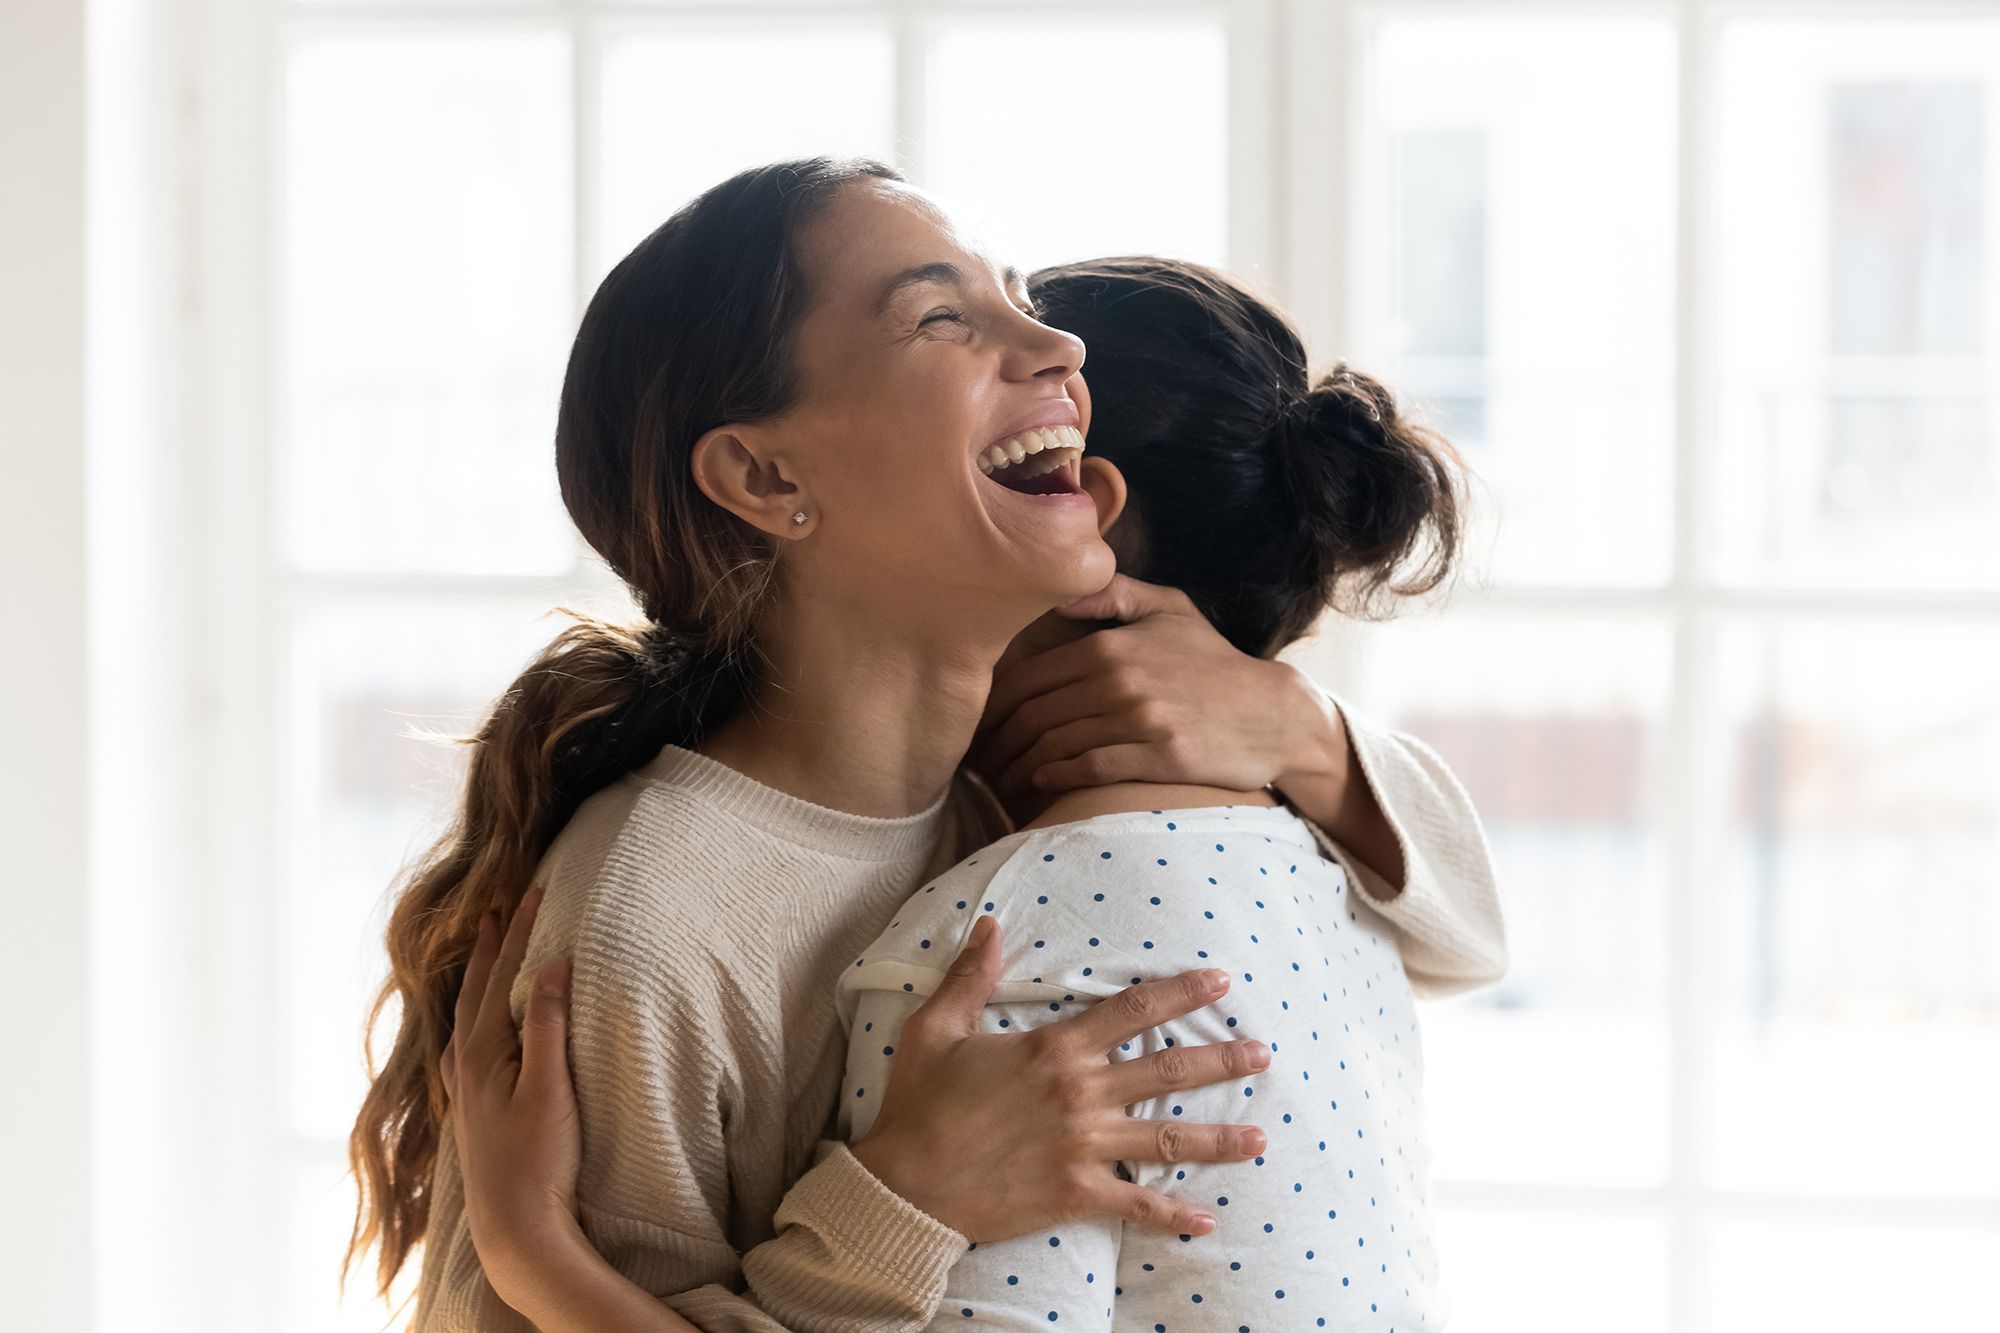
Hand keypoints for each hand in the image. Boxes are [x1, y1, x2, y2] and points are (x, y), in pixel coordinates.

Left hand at [439, 884, 583, 1307]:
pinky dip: (474, 1018)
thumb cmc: (539, 1160)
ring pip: (466, 1016)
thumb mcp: (550, 1088)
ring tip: (486, 953)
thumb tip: (551, 964)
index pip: (502, 975)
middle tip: (501, 906)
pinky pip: (466, 1044)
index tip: (534, 891)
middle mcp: (464, 1064)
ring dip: (479, 979)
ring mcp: (464, 1089)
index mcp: (482, 1051)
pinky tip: (475, 1030)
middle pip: (476, 989)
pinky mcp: (472, 1110)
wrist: (515, 1227)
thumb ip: (547, 1024)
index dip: (518, 931)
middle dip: (492, 945)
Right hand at [849, 916, 1271, 1243]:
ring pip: (1167, 1138)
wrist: (904, 1184)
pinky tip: (1208, 1220)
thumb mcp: (936, 1028)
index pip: (1132, 1011)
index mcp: (1053, 1049)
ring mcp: (1083, 1146)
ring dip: (1219, 1139)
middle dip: (1221, 1060)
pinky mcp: (1076, 1193)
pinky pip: (1136, 1203)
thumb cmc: (918, 1105)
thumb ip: (970, 976)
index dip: (1180, 993)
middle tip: (1263, 1053)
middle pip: (1167, 1070)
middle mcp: (1079, 1093)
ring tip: (1261, 1138)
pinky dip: (1174, 1214)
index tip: (1219, 983)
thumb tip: (990, 925)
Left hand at [974, 573, 1336, 797]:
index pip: (1028, 677)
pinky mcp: (1160, 757)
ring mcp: (1141, 720)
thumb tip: (1057, 589)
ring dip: (1020, 766)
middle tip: (984, 761)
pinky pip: (1089, 768)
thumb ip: (1110, 594)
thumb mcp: (1168, 610)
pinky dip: (1056, 777)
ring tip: (1005, 781)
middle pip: (1034, 715)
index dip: (994, 705)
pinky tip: (1042, 782)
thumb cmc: (1213, 662)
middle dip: (999, 742)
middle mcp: (1120, 680)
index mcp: (1111, 644)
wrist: (1273, 713)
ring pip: (1055, 744)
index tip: (981, 725)